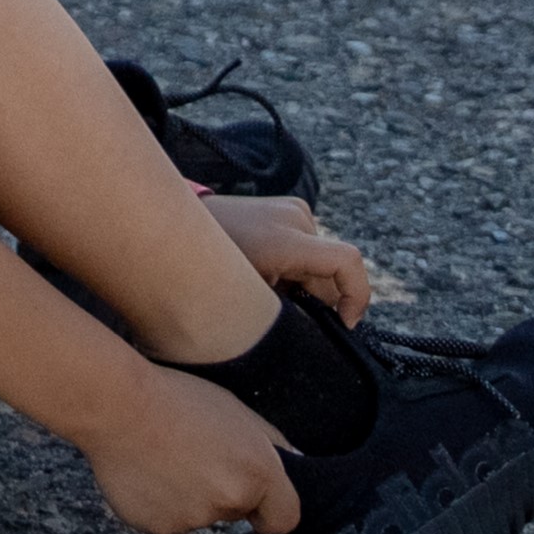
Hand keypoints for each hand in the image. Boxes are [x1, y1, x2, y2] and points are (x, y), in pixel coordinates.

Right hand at [76, 360, 304, 533]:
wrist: (115, 404)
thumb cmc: (173, 397)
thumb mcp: (233, 408)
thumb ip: (268, 442)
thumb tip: (291, 462)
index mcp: (258, 474)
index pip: (283, 519)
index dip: (267, 511)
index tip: (253, 505)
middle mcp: (231, 502)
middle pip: (233, 511)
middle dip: (216, 490)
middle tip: (187, 454)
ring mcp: (193, 519)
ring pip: (195, 515)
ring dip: (182, 495)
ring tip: (158, 458)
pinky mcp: (158, 526)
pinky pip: (162, 520)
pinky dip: (153, 502)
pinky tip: (140, 472)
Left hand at [206, 194, 368, 322]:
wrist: (177, 223)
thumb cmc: (208, 268)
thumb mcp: (249, 296)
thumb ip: (292, 311)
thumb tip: (326, 328)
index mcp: (284, 240)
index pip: (347, 261)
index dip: (357, 296)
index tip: (344, 323)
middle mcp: (295, 217)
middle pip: (333, 271)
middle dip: (321, 297)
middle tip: (284, 306)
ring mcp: (294, 207)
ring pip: (323, 262)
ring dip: (308, 281)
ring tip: (270, 284)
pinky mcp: (291, 205)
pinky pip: (313, 246)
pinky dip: (301, 264)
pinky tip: (271, 268)